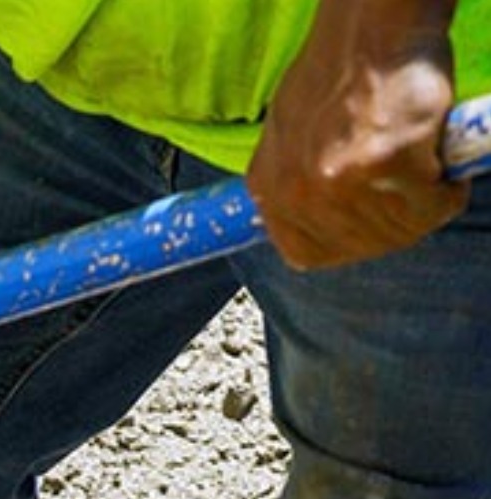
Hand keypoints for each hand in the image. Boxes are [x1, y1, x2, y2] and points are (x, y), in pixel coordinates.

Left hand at [249, 1, 466, 268]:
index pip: (306, 253)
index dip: (348, 241)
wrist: (373, 27)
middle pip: (359, 245)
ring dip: (421, 206)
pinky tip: (442, 161)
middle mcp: (297, 194)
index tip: (373, 222)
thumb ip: (298, 179)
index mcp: (269, 188)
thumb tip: (317, 215)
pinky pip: (431, 206)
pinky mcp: (386, 165)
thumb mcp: (293, 135)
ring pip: (397, 231)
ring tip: (426, 170)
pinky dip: (446, 190)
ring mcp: (338, 183)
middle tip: (413, 191)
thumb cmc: (341, 69)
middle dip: (393, 223)